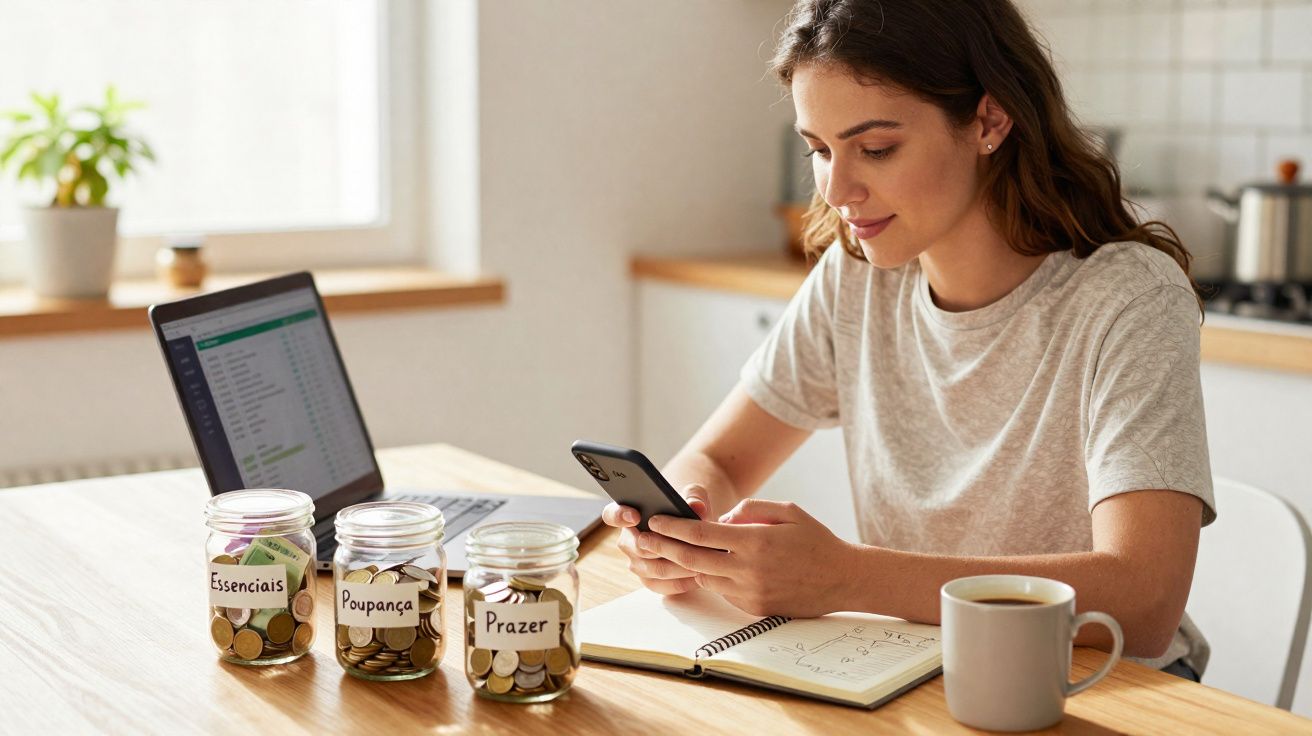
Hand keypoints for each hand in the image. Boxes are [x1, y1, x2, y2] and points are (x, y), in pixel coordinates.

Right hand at [600, 483, 712, 595]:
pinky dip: (682, 582)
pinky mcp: (650, 581)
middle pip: (638, 547)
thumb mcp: (693, 497)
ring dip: (677, 566)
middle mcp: (628, 541)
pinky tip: (699, 575)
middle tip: (687, 545)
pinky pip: (662, 586)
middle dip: (664, 547)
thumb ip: (694, 497)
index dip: (620, 516)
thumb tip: (696, 505)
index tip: (635, 516)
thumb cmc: (688, 511)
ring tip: (700, 561)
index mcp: (629, 515)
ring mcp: (637, 563)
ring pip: (653, 569)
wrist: (696, 534)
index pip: (612, 515)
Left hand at [644, 499, 854, 617]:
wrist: (844, 579)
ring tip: (666, 550)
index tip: (654, 520)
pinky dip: (713, 577)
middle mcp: (748, 570)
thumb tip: (722, 518)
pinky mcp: (754, 608)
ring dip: (686, 564)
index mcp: (755, 542)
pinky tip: (706, 566)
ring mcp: (750, 593)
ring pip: (704, 577)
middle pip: (693, 559)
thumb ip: (750, 509)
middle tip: (640, 539)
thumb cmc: (815, 540)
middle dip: (663, 548)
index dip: (673, 527)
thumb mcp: (787, 510)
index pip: (702, 534)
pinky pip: (723, 591)